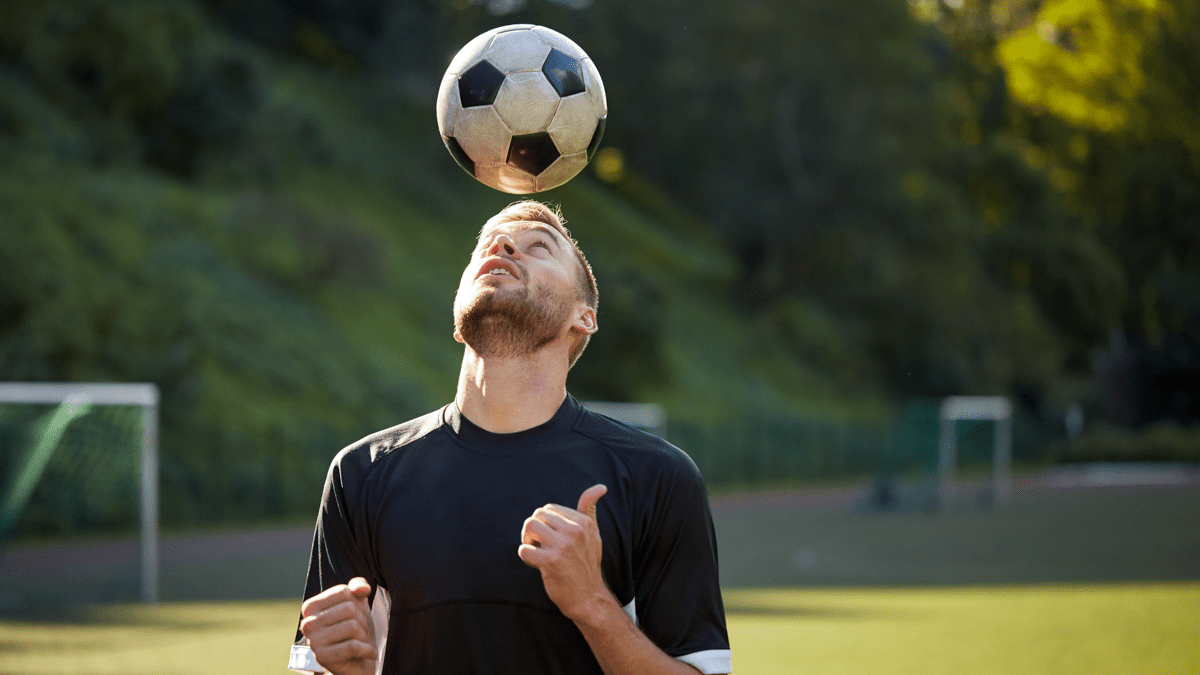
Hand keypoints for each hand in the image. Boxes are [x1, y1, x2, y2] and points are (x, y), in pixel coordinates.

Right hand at [299, 577, 377, 674]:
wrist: (356, 659)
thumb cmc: (355, 626)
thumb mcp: (358, 601)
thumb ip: (358, 585)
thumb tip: (362, 589)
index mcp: (310, 607)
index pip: (343, 592)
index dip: (357, 602)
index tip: (357, 613)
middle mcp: (307, 623)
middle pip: (349, 609)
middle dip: (363, 620)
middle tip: (362, 630)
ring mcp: (313, 641)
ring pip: (352, 627)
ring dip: (365, 635)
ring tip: (362, 641)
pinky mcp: (322, 658)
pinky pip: (352, 646)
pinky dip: (367, 649)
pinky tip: (368, 652)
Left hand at [518, 484, 611, 622]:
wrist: (588, 597)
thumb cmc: (586, 563)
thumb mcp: (593, 533)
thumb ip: (589, 509)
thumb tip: (601, 487)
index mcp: (584, 522)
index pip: (549, 508)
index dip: (544, 522)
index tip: (551, 537)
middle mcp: (575, 531)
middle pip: (537, 515)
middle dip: (534, 529)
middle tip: (539, 545)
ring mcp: (564, 546)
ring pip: (529, 526)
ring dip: (527, 540)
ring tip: (535, 551)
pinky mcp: (551, 562)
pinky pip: (524, 549)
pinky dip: (525, 556)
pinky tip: (535, 564)